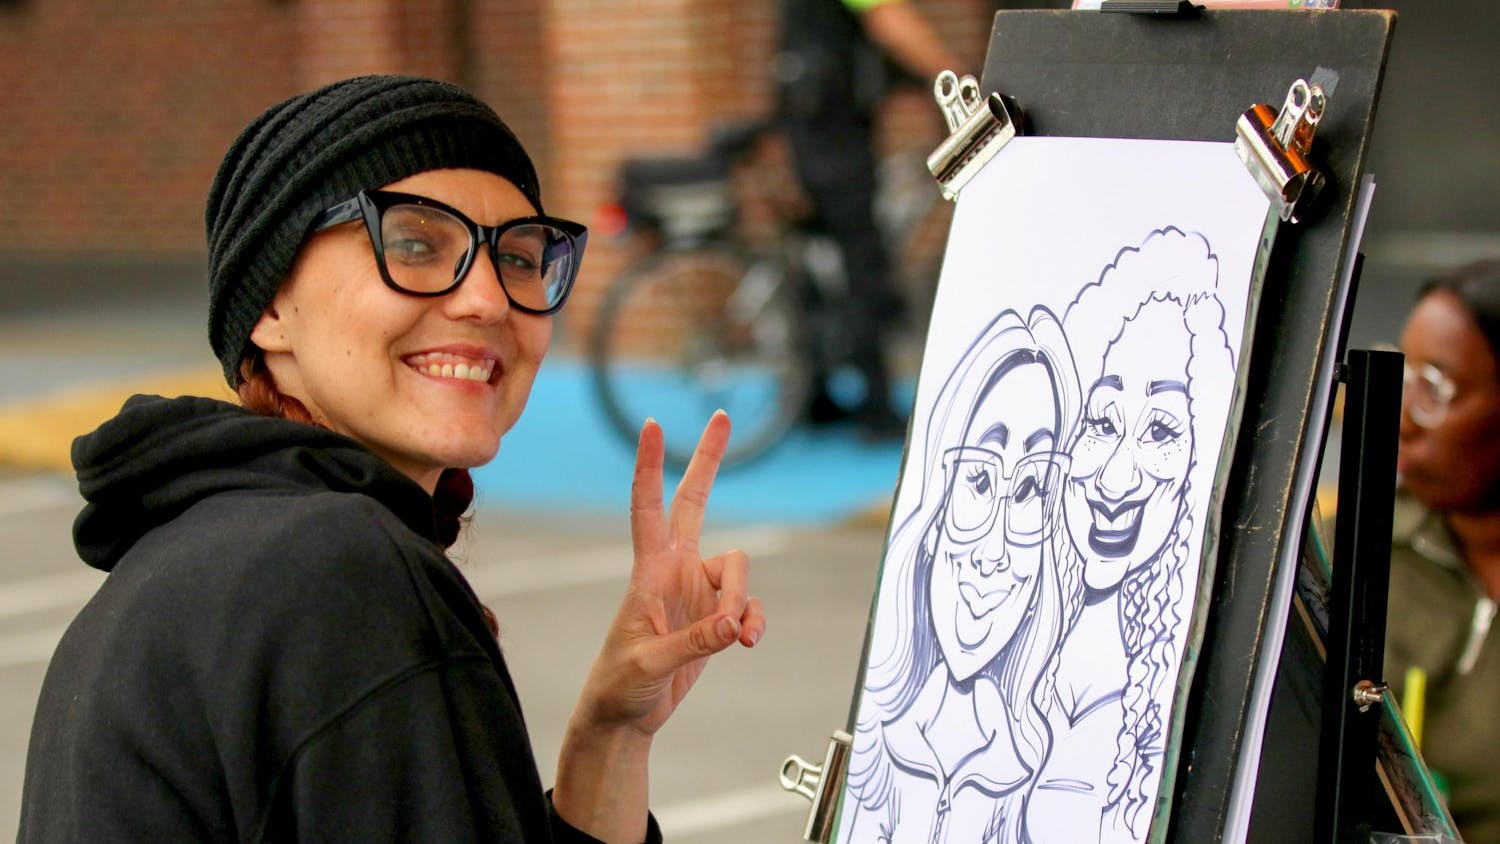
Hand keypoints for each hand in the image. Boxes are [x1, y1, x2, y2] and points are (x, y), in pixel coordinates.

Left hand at [576, 409, 766, 735]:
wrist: (625, 716)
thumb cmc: (621, 685)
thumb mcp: (650, 663)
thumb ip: (695, 641)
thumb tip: (736, 625)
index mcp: (649, 571)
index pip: (648, 508)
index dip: (650, 467)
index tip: (652, 425)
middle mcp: (675, 570)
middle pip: (695, 501)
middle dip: (709, 460)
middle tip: (722, 416)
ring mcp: (697, 590)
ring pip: (739, 570)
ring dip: (744, 602)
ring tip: (737, 638)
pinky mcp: (714, 615)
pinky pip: (747, 606)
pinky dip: (753, 621)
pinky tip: (748, 643)